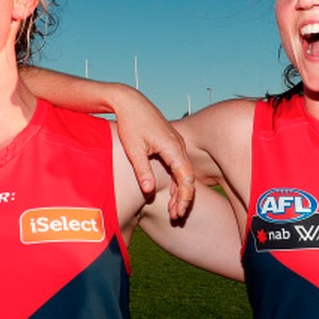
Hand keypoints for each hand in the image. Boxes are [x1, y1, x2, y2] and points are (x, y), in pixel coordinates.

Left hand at [111, 90, 194, 218]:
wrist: (130, 102)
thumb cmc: (130, 124)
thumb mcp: (134, 150)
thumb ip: (142, 171)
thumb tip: (149, 191)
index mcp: (172, 147)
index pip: (185, 176)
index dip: (184, 195)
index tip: (179, 210)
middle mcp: (178, 146)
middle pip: (187, 177)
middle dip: (183, 198)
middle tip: (176, 217)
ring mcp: (176, 145)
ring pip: (184, 173)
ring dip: (180, 191)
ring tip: (174, 211)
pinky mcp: (171, 145)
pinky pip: (178, 166)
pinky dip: (176, 181)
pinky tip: (171, 194)